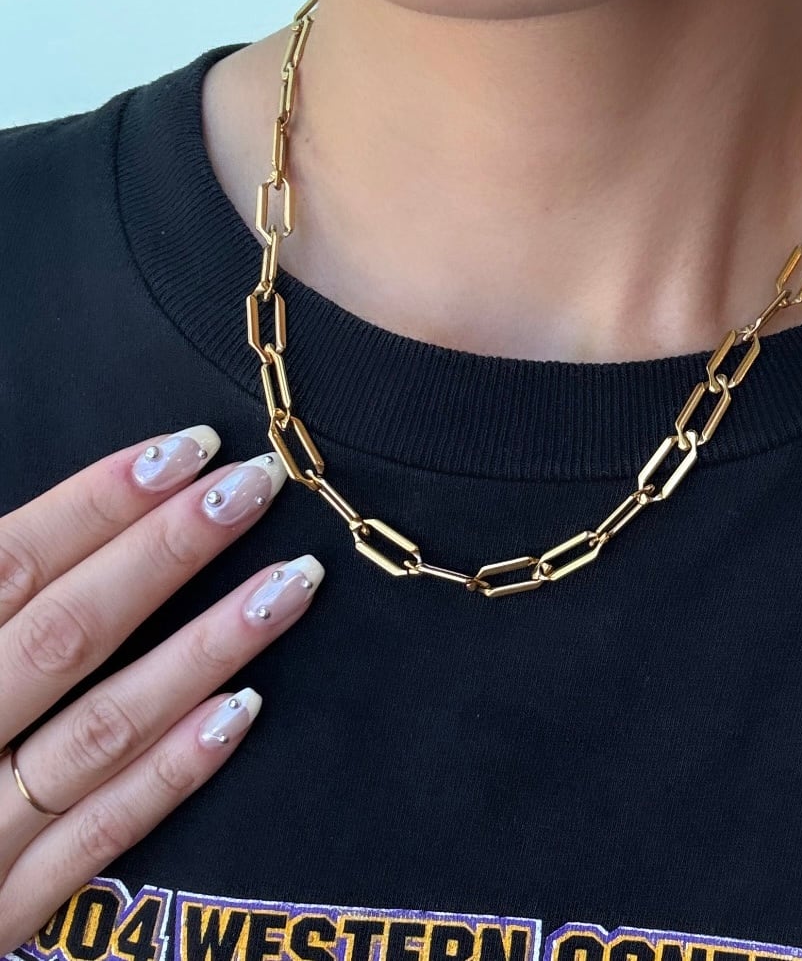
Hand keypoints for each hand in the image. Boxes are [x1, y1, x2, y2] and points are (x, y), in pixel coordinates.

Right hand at [0, 426, 322, 953]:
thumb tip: (43, 524)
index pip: (9, 563)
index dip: (100, 501)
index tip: (188, 449)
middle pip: (68, 631)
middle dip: (168, 551)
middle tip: (256, 488)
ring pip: (103, 724)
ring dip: (205, 648)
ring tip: (292, 582)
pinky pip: (97, 833)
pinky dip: (171, 771)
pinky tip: (244, 709)